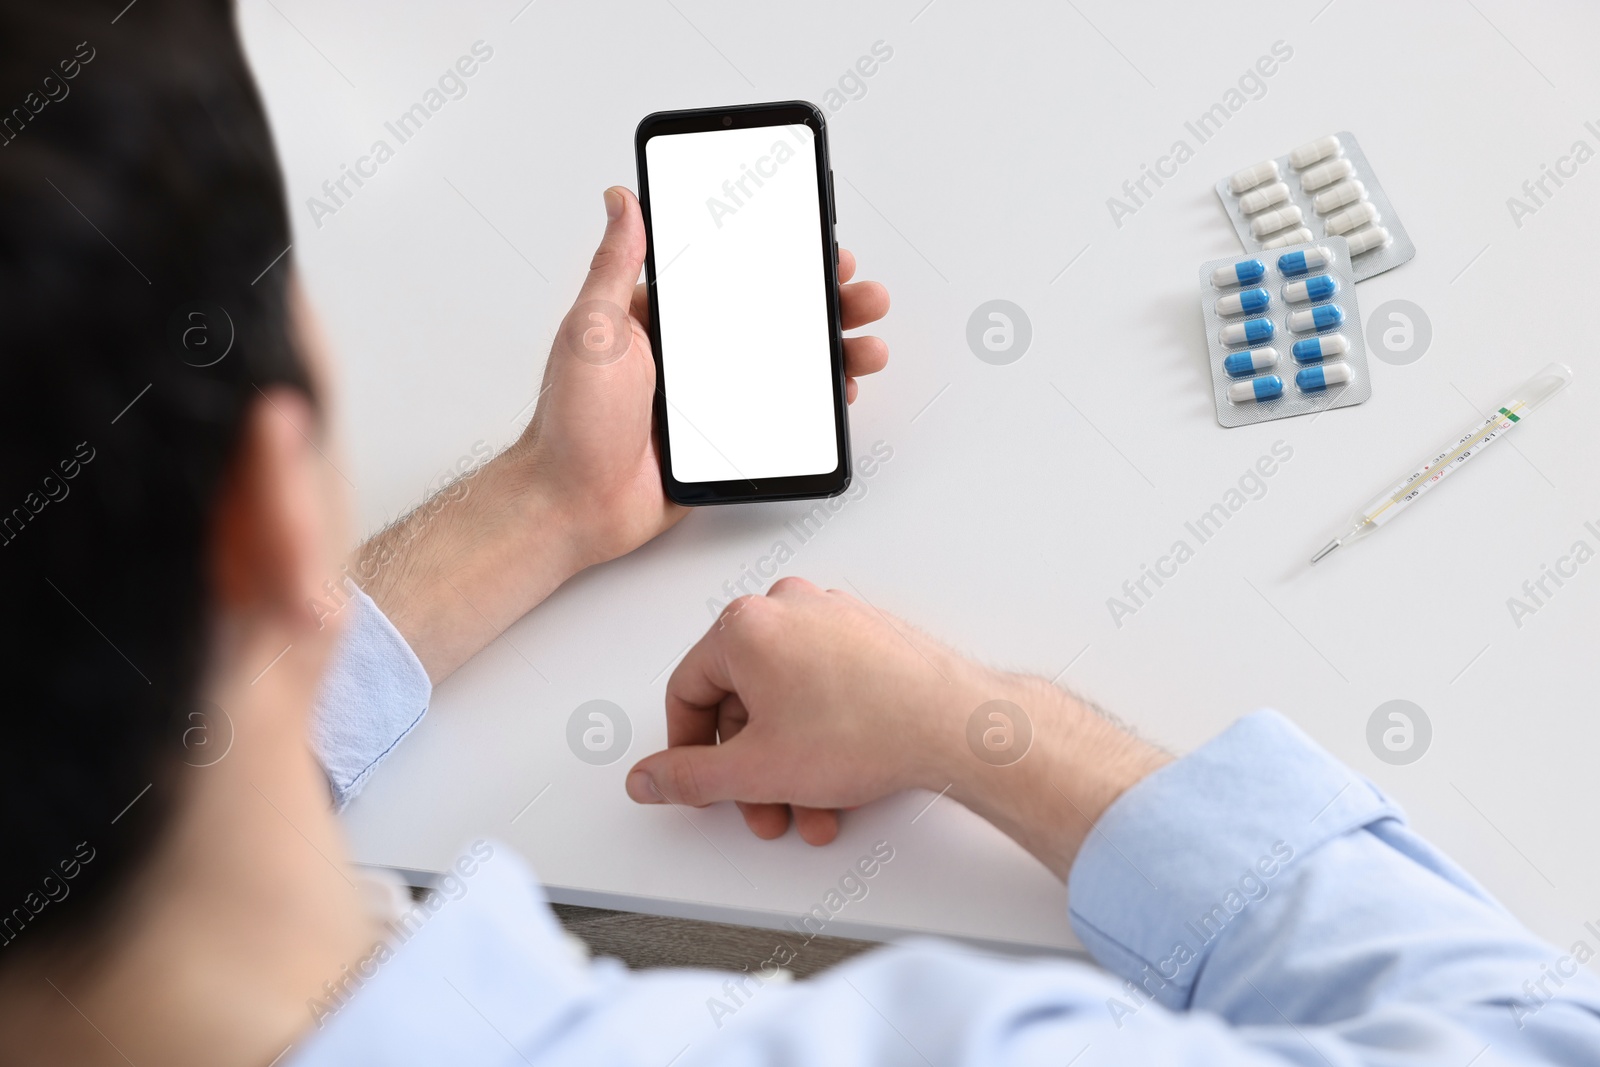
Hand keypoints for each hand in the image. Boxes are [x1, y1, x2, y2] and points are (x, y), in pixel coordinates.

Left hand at [357, 189, 888, 681]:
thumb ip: (614, 264)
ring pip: (787, 366)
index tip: (822, 248)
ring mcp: (712, 399)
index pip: (733, 276)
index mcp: (662, 319)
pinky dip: (817, 404)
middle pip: (774, 318)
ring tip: (867, 347)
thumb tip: (621, 200)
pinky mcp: (724, 442)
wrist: (572, 506)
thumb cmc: (569, 422)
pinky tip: (842, 391)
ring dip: (834, 352)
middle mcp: (691, 355)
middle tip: (863, 297)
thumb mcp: (592, 329)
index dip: (783, 260)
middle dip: (827, 304)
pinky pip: (781, 417)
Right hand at [625, 578, 1169, 878]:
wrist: (954, 725)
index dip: (687, 750)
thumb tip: (651, 777)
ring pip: (785, 699)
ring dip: (789, 762)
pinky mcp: (868, 634)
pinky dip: (822, 734)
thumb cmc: (868, 729)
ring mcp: (831, 616)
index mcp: (744, 626)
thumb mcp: (755, 769)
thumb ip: (687, 777)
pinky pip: (823, 687)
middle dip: (751, 768)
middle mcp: (786, 607)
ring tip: (812, 806)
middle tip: (764, 808)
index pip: (686, 691)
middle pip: (740, 699)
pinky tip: (840, 778)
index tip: (699, 781)